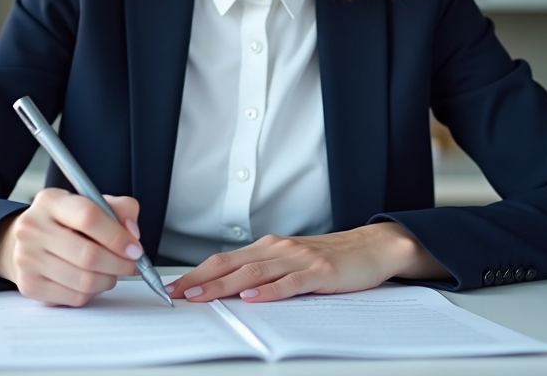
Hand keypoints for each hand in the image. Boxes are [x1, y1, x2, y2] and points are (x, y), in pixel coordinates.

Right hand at [0, 188, 142, 306]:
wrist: (28, 241)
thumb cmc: (66, 222)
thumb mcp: (92, 203)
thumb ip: (120, 209)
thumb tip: (132, 233)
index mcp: (50, 201)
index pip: (88, 217)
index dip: (118, 236)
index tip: (135, 248)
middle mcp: (32, 228)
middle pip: (88, 255)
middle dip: (119, 263)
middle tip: (131, 264)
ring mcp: (27, 259)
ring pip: (84, 281)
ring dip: (108, 279)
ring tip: (112, 272)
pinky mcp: (29, 285)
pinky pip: (75, 297)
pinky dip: (93, 292)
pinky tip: (93, 280)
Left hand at [167, 222, 449, 302]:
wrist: (372, 248)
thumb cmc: (330, 258)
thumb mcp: (291, 262)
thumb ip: (263, 272)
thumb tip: (229, 289)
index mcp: (268, 248)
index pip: (224, 260)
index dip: (197, 273)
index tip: (174, 287)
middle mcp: (278, 249)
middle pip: (231, 265)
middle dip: (200, 280)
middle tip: (176, 293)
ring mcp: (298, 259)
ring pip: (254, 273)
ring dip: (224, 286)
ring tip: (201, 296)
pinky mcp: (318, 272)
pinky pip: (289, 283)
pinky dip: (268, 291)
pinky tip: (252, 298)